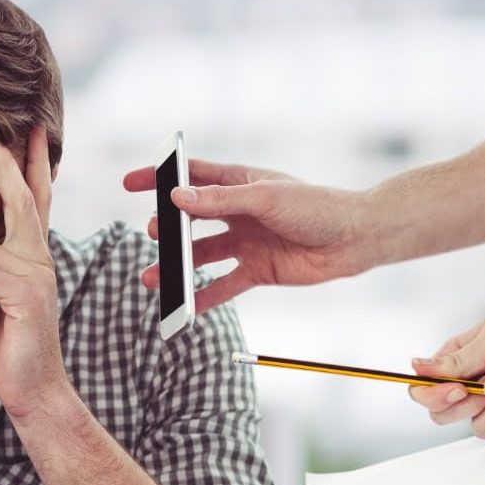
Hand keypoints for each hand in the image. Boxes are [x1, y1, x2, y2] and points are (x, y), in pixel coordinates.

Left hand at [0, 127, 67, 420]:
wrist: (34, 390)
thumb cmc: (10, 344)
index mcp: (33, 254)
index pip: (32, 198)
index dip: (28, 162)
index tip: (24, 128)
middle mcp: (39, 259)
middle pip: (22, 201)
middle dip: (3, 165)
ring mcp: (35, 279)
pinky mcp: (22, 302)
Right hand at [123, 158, 371, 312]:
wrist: (355, 240)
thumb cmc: (316, 207)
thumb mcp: (265, 198)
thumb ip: (219, 200)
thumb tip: (177, 199)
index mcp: (239, 183)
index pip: (191, 176)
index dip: (160, 178)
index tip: (130, 183)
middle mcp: (238, 212)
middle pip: (191, 219)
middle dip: (167, 228)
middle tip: (154, 234)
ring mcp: (246, 242)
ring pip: (201, 256)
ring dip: (177, 267)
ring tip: (153, 278)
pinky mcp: (257, 270)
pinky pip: (223, 286)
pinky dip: (203, 297)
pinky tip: (183, 307)